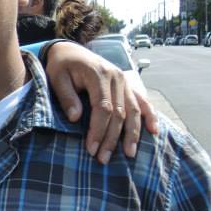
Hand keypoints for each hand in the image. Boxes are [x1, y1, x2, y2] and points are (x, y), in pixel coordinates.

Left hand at [45, 42, 158, 162]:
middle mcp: (117, 77)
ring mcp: (125, 80)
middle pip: (120, 113)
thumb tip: (75, 119)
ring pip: (134, 110)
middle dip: (112, 138)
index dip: (98, 130)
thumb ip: (66, 97)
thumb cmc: (61, 67)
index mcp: (99, 74)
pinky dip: (150, 116)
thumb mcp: (56, 78)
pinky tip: (154, 131)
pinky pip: (142, 101)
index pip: (103, 108)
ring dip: (133, 134)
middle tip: (104, 159)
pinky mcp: (128, 84)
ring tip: (130, 154)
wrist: (70, 51)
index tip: (91, 149)